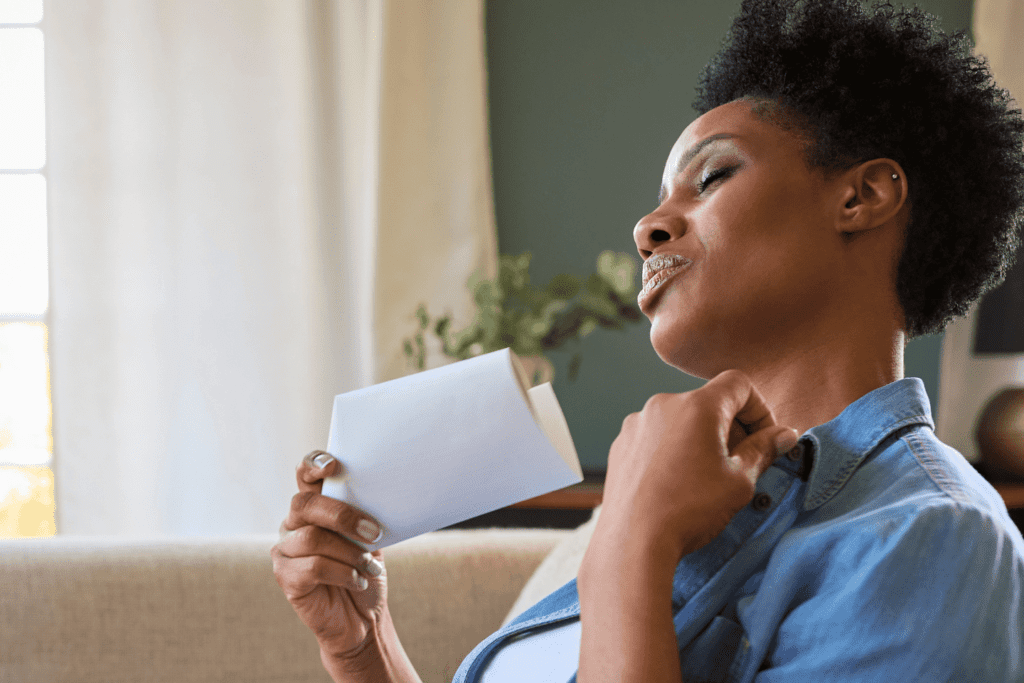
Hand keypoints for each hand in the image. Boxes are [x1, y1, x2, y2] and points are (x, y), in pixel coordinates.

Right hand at [271, 450, 388, 658]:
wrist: (362, 617)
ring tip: (370, 566)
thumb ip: (363, 514)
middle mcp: (294, 524)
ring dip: (350, 552)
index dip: (313, 464)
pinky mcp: (285, 576)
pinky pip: (313, 567)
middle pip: (306, 505)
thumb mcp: (369, 538)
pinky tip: (357, 580)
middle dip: (343, 516)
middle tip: (374, 533)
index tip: (333, 465)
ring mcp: (286, 550)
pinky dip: (343, 573)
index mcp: (315, 507)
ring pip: (312, 538)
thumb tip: (379, 492)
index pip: (305, 475)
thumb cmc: (365, 571)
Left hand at [594, 370, 798, 562]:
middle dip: (730, 428)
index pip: (738, 384)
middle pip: (708, 402)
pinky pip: (656, 437)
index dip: (759, 408)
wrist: (634, 542)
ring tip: (706, 479)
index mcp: (696, 406)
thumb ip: (764, 450)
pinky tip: (676, 484)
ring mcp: (637, 424)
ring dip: (700, 440)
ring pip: (680, 421)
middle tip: (741, 464)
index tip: (764, 439)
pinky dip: (672, 451)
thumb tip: (784, 435)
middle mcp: (662, 405)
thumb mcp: (740, 481)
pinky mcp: (620, 445)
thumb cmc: (690, 510)